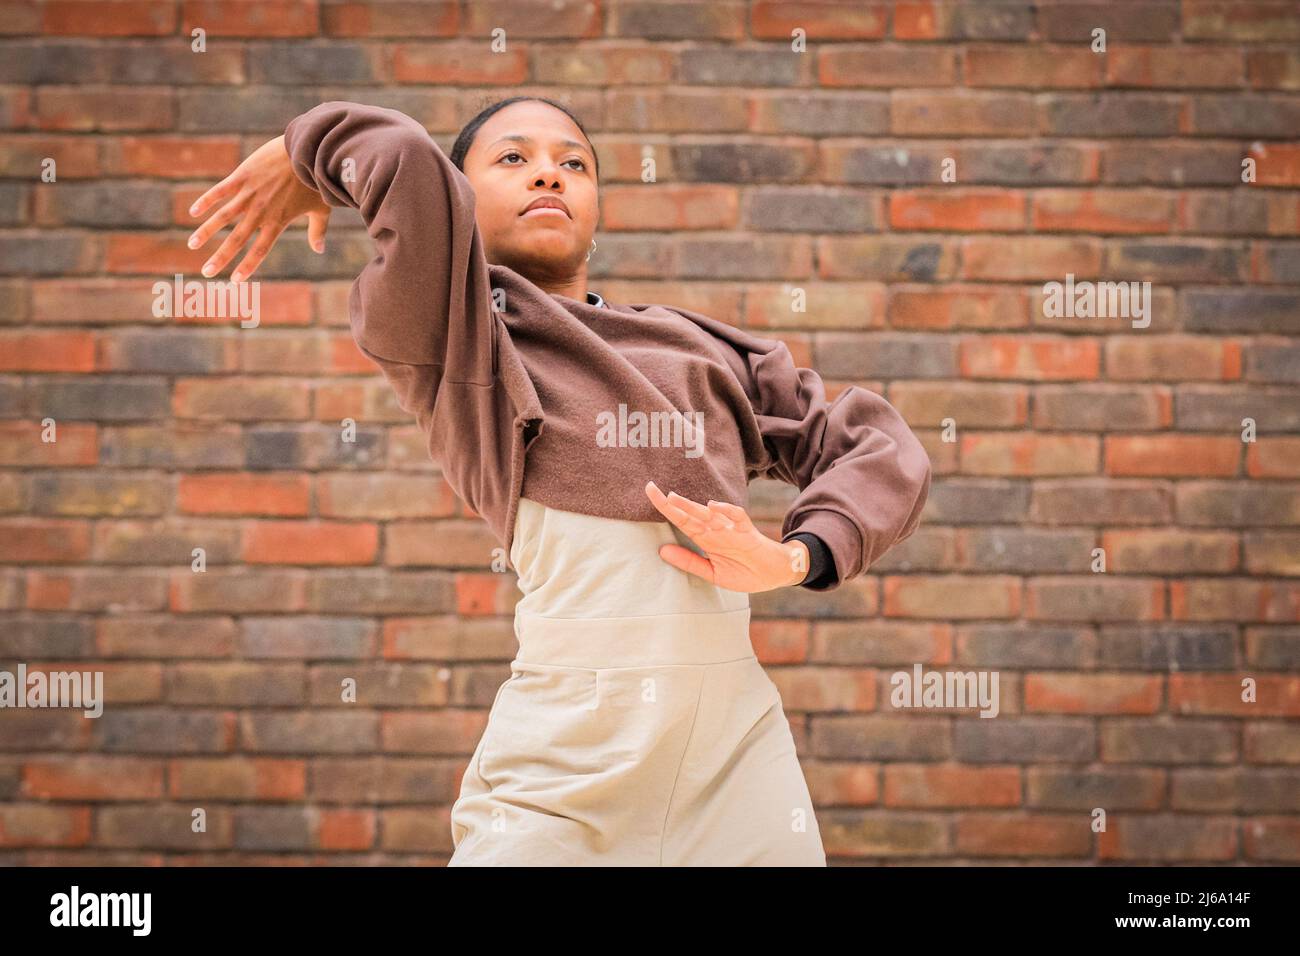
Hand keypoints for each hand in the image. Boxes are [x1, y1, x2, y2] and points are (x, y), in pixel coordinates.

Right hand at [187, 134, 331, 282]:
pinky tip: (193, 212)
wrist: (308, 151)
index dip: (247, 265)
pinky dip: (206, 201)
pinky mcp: (242, 176)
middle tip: (206, 273)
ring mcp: (249, 194)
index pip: (260, 250)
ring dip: (206, 231)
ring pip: (222, 217)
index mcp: (278, 221)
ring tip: (192, 244)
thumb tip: (319, 250)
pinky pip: (220, 191)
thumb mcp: (321, 209)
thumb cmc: (317, 182)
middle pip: (236, 240)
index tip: (235, 281)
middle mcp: (260, 211)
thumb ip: (317, 231)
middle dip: (220, 258)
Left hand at [645, 480, 809, 592]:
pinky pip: (737, 517)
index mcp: (704, 539)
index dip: (665, 509)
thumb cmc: (743, 573)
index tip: (649, 494)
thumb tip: (662, 550)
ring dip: (692, 506)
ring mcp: (730, 529)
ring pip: (708, 513)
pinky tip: (713, 507)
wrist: (772, 576)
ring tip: (673, 498)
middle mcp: (714, 531)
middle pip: (690, 514)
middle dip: (672, 503)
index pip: (681, 521)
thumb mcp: (712, 573)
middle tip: (652, 489)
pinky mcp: (747, 532)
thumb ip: (689, 562)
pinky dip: (726, 510)